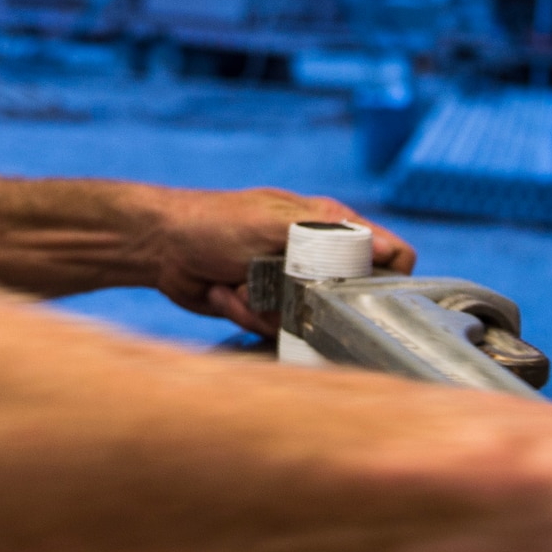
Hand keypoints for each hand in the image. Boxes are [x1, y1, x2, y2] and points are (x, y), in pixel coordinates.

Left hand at [141, 187, 414, 334]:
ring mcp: (291, 284)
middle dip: (309, 302)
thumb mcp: (272, 221)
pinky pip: (274, 330)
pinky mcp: (267, 309)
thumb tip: (387, 249)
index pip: (391, 255)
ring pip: (307, 321)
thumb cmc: (215, 222)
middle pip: (347, 300)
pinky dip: (245, 313)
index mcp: (329, 225)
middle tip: (275, 284)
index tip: (365, 294)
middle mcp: (318, 256)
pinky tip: (224, 291)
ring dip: (266, 308)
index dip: (389, 277)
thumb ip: (328, 235)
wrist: (159, 247)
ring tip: (238, 283)